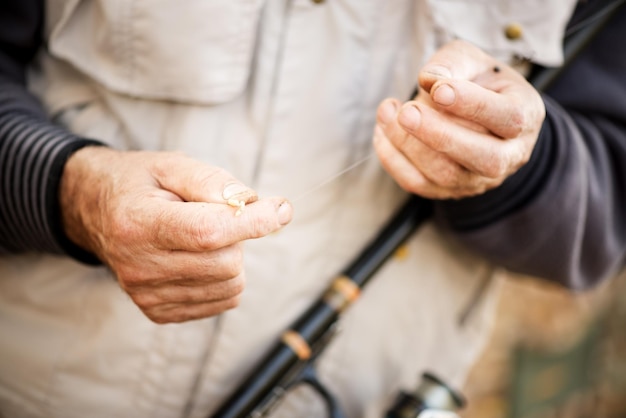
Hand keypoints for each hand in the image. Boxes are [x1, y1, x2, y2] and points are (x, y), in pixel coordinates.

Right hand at [60, 147, 292, 322]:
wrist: (96, 212)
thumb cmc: (141, 183)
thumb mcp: (172, 165)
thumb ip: (214, 181)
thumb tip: (257, 205)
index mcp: (138, 223)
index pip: (208, 232)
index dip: (252, 222)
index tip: (280, 209)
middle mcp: (138, 266)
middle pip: (227, 263)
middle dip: (237, 237)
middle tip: (215, 216)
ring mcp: (147, 294)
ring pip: (231, 286)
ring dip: (231, 258)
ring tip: (201, 238)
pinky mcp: (158, 312)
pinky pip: (222, 302)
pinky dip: (224, 279)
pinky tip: (199, 259)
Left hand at [373, 40, 545, 198]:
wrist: (476, 115)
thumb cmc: (476, 82)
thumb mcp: (472, 61)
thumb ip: (452, 63)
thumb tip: (429, 80)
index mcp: (526, 116)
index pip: (508, 118)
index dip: (471, 104)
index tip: (438, 89)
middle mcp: (510, 155)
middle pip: (482, 157)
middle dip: (438, 134)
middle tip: (406, 112)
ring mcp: (479, 180)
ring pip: (445, 174)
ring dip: (408, 144)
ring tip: (387, 112)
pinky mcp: (448, 191)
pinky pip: (418, 184)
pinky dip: (393, 160)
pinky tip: (382, 132)